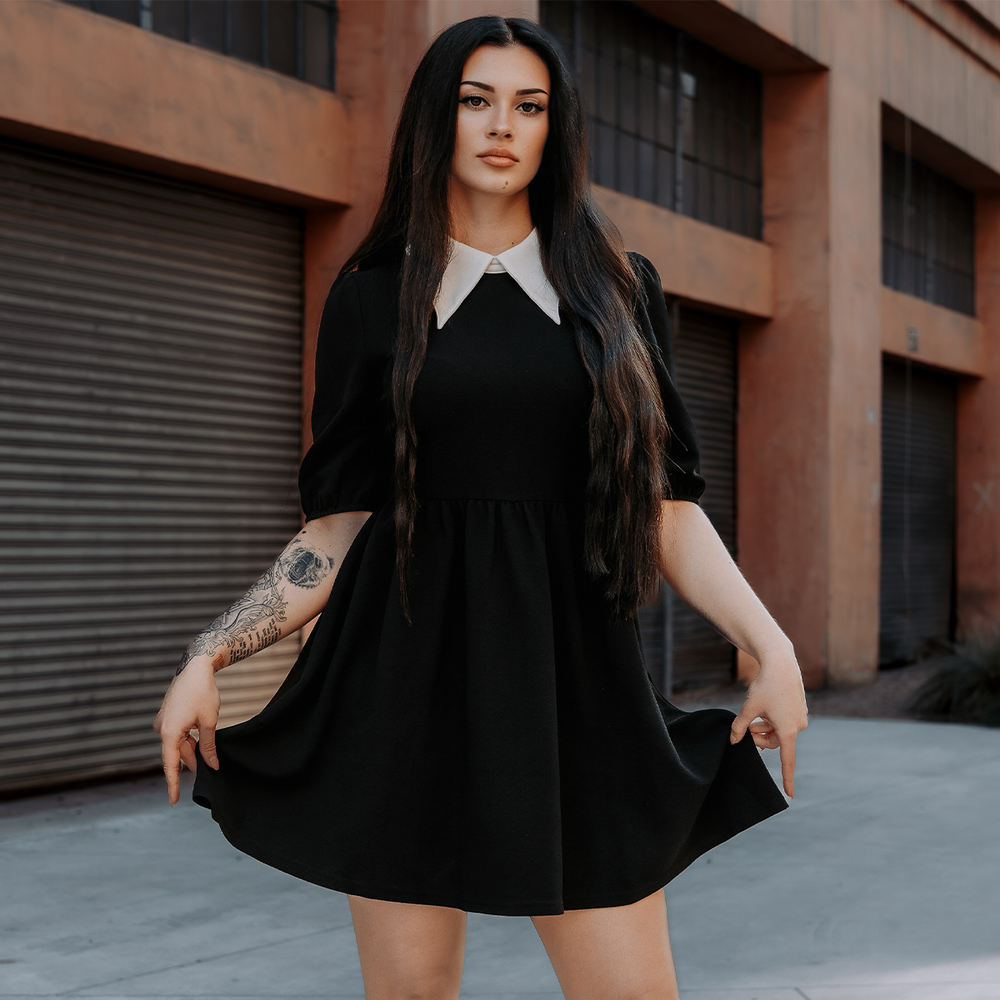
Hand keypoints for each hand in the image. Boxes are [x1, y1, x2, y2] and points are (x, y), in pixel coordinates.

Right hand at [152, 657, 220, 805]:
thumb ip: (208, 746)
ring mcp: (163, 722)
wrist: (195, 667)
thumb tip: (212, 766)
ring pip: (178, 744)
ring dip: (192, 750)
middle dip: (192, 763)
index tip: (173, 801)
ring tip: (207, 754)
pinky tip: (199, 741)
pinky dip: (188, 740)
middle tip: (208, 772)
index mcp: (169, 732)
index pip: (170, 765)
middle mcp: (161, 729)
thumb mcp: (209, 721)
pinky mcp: (167, 716)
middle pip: (177, 754)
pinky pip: (177, 735)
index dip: (173, 784)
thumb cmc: (203, 692)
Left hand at [729, 644, 807, 797]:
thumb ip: (740, 727)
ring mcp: (800, 717)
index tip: (789, 794)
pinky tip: (762, 710)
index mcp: (787, 730)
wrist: (780, 663)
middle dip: (758, 738)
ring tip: (752, 718)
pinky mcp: (799, 709)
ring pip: (778, 732)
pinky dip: (771, 720)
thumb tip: (734, 742)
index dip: (786, 778)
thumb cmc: (765, 686)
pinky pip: (783, 722)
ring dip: (764, 728)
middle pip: (775, 742)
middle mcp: (798, 726)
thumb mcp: (749, 707)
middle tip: (744, 730)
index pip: (787, 760)